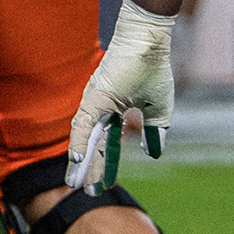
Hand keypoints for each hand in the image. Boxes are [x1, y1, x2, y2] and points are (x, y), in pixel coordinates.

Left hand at [68, 0, 177, 187]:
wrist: (149, 41)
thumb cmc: (153, 68)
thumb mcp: (159, 109)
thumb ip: (155, 132)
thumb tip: (155, 154)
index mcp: (114, 111)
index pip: (107, 144)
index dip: (105, 165)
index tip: (103, 185)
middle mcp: (100, 109)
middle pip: (93, 145)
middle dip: (90, 169)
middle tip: (84, 191)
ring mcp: (95, 102)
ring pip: (85, 138)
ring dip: (81, 162)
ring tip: (74, 184)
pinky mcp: (95, 96)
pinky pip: (85, 124)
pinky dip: (80, 142)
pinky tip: (77, 160)